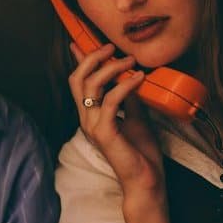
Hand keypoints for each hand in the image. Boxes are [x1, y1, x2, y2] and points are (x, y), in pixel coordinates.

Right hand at [68, 42, 163, 206]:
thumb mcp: (137, 116)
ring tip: (131, 62)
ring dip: (112, 68)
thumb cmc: (141, 153)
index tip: (80, 41)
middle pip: (77, 78)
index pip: (79, 81)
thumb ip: (129, 97)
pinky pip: (110, 100)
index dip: (79, 60)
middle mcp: (87, 118)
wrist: (145, 180)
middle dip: (93, 57)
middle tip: (113, 48)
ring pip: (90, 85)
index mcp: (91, 114)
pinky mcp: (104, 133)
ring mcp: (92, 125)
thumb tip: (130, 75)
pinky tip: (138, 79)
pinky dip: (125, 85)